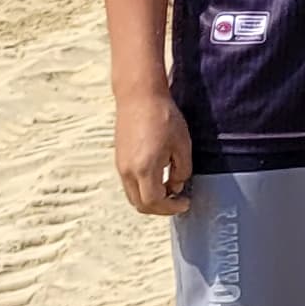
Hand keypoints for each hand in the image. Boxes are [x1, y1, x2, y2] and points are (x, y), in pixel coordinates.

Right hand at [114, 92, 192, 216]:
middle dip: (160, 208)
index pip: (154, 202)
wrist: (139, 97)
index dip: (171, 208)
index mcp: (144, 169)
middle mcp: (128, 171)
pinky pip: (129, 184)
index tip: (186, 203)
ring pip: (133, 196)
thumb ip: (181, 171)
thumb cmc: (164, 118)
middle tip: (178, 201)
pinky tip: (159, 178)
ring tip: (170, 190)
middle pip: (140, 204)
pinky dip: (143, 189)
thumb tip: (176, 187)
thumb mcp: (182, 145)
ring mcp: (120, 165)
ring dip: (151, 199)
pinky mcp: (119, 159)